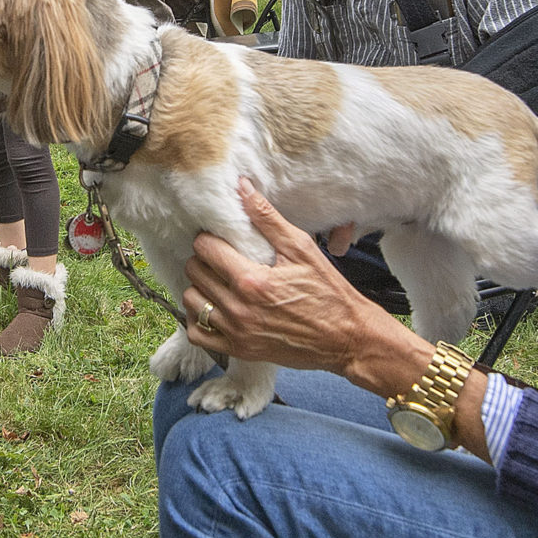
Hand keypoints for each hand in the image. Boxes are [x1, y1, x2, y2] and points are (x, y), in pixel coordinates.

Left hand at [180, 179, 425, 382]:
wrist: (346, 338)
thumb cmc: (328, 291)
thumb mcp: (302, 248)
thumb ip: (268, 218)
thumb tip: (241, 187)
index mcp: (252, 279)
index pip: (205, 248)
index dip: (210, 238)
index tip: (221, 239)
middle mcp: (239, 308)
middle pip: (194, 272)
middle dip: (204, 259)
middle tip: (221, 257)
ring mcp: (236, 332)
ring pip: (191, 301)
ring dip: (200, 287)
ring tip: (218, 281)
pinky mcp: (238, 351)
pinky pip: (197, 334)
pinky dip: (199, 320)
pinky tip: (215, 308)